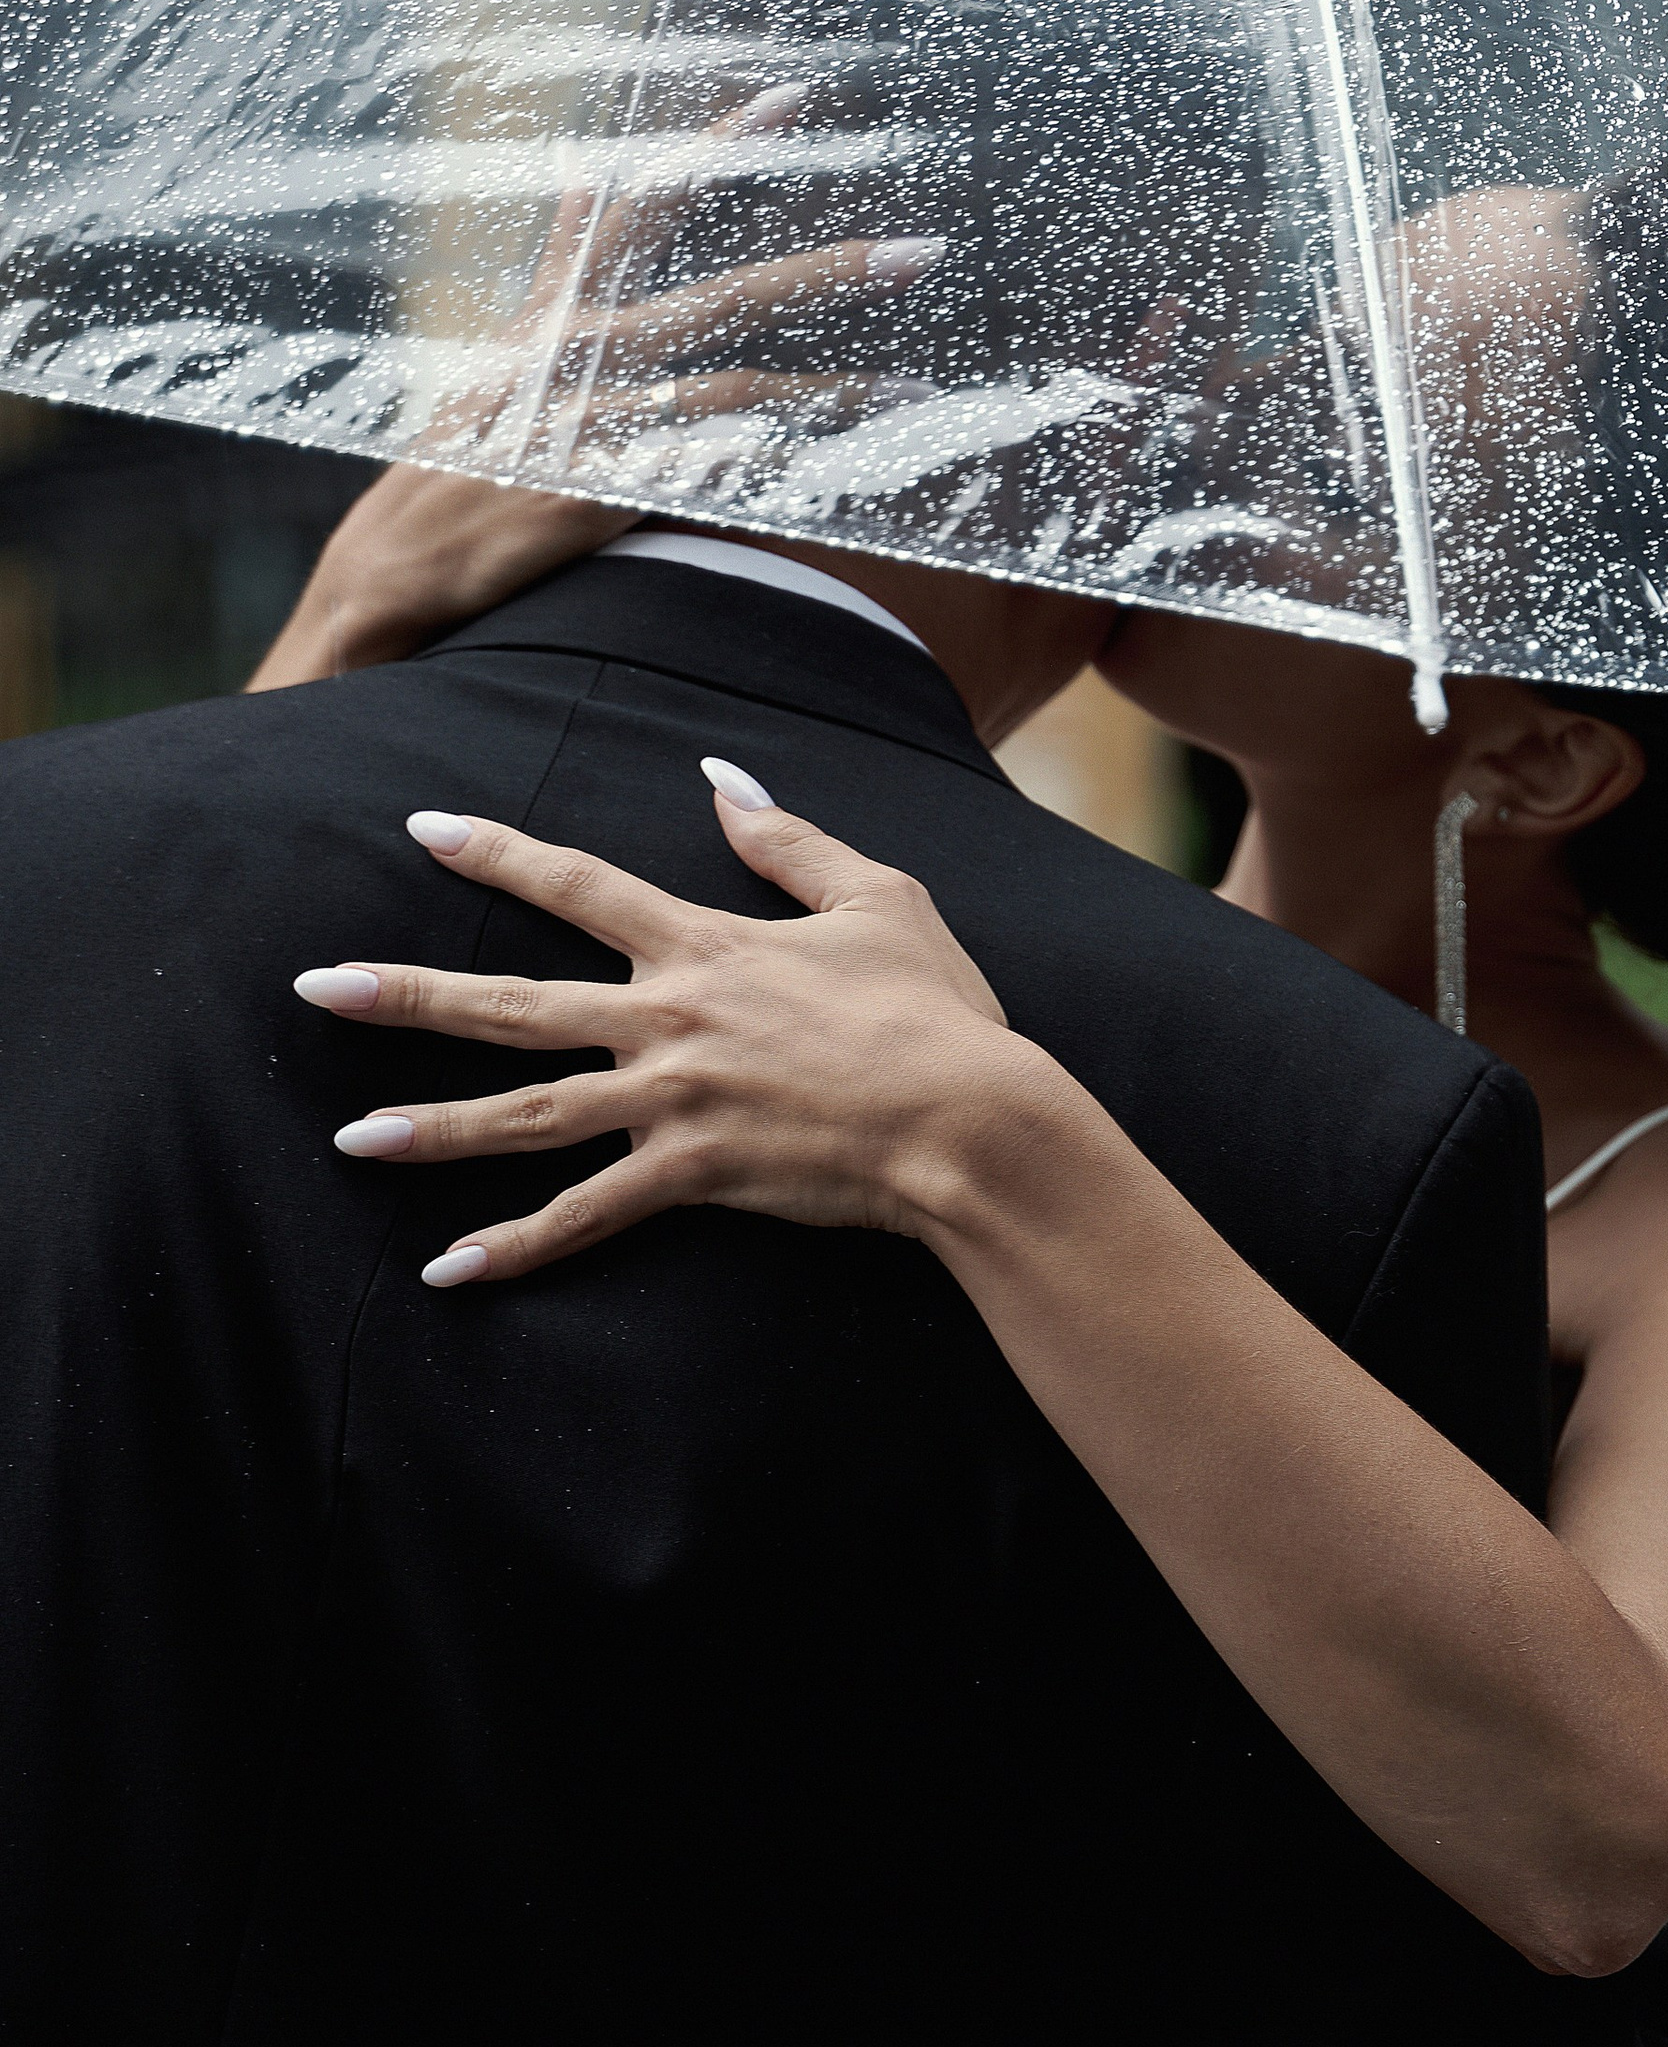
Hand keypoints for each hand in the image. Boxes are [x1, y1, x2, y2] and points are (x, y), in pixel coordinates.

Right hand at [248, 86, 946, 685]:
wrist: (391, 574)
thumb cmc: (460, 463)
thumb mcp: (506, 345)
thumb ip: (561, 261)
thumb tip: (582, 166)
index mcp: (561, 315)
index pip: (641, 206)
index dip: (713, 148)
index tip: (790, 97)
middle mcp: (578, 358)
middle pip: (722, 297)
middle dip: (824, 274)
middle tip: (918, 256)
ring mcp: (590, 427)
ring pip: (736, 394)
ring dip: (832, 397)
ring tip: (914, 395)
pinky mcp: (595, 499)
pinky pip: (704, 482)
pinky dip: (766, 472)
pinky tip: (833, 474)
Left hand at [293, 776, 1036, 1282]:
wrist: (972, 1118)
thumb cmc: (937, 1010)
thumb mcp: (877, 897)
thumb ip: (787, 839)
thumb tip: (721, 777)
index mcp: (705, 945)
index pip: (577, 885)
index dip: (496, 853)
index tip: (421, 829)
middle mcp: (668, 1018)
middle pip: (512, 1003)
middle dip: (407, 993)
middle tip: (317, 987)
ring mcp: (674, 1099)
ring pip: (526, 1115)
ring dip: (430, 1127)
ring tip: (350, 1138)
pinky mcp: (695, 1173)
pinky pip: (587, 1215)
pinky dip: (518, 1246)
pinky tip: (450, 1269)